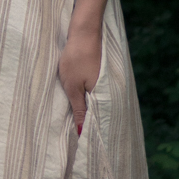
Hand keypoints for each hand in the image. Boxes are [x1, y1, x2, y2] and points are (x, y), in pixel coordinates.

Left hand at [58, 21, 101, 135]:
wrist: (84, 31)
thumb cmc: (76, 58)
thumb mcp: (73, 86)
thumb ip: (79, 109)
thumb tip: (81, 132)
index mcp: (102, 97)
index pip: (96, 122)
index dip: (88, 133)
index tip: (80, 147)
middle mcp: (106, 92)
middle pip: (96, 114)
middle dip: (87, 126)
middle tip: (76, 141)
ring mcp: (103, 83)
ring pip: (94, 103)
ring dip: (86, 113)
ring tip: (75, 125)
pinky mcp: (98, 75)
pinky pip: (93, 93)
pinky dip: (86, 100)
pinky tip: (79, 103)